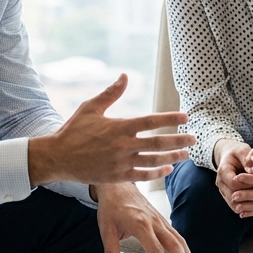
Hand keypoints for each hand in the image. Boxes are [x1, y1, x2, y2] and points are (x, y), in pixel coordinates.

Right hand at [28, 75, 195, 185]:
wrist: (58, 157)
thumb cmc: (73, 130)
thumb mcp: (90, 107)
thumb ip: (111, 93)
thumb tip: (125, 76)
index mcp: (119, 126)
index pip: (151, 121)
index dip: (170, 119)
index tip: (185, 117)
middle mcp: (123, 145)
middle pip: (158, 143)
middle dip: (178, 140)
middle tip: (194, 138)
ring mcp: (121, 163)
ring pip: (153, 161)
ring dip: (172, 157)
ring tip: (185, 154)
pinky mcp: (117, 176)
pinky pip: (142, 176)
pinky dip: (156, 172)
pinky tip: (168, 168)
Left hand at [95, 183, 197, 252]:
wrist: (117, 186)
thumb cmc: (112, 205)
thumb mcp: (106, 229)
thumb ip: (110, 252)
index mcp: (140, 223)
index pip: (155, 249)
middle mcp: (154, 221)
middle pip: (174, 245)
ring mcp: (160, 220)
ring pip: (179, 240)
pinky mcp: (162, 220)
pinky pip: (177, 236)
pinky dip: (184, 249)